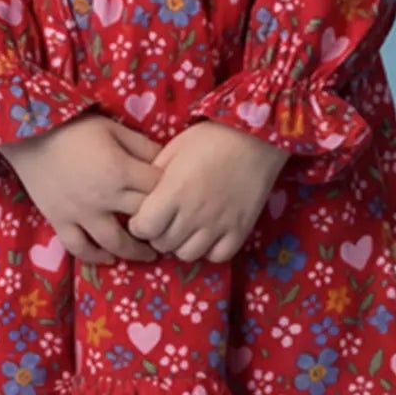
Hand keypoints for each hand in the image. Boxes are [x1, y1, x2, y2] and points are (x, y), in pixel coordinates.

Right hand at [0, 114, 166, 265]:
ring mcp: (80, 213)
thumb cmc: (74, 127)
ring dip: (136, 252)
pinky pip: (79, 247)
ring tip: (150, 254)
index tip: (176, 196)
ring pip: (115, 243)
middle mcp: (104, 197)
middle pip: (142, 218)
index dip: (170, 193)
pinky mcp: (60, 221)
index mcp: (120, 171)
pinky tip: (109, 259)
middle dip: (160, 224)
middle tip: (172, 229)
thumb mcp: (114, 128)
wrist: (29, 133)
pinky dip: (95, 257)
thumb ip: (142, 145)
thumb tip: (167, 160)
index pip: (157, 189)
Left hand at [123, 118, 286, 263]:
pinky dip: (209, 250)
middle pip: (163, 244)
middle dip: (158, 234)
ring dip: (180, 244)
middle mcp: (194, 214)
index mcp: (173, 193)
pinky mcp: (240, 230)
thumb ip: (154, 176)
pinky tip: (208, 235)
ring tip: (185, 229)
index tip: (143, 216)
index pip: (143, 229)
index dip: (139, 225)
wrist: (255, 138)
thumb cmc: (210, 138)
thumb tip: (141, 196)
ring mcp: (218, 225)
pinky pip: (217, 256)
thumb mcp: (173, 149)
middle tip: (164, 221)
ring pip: (187, 255)